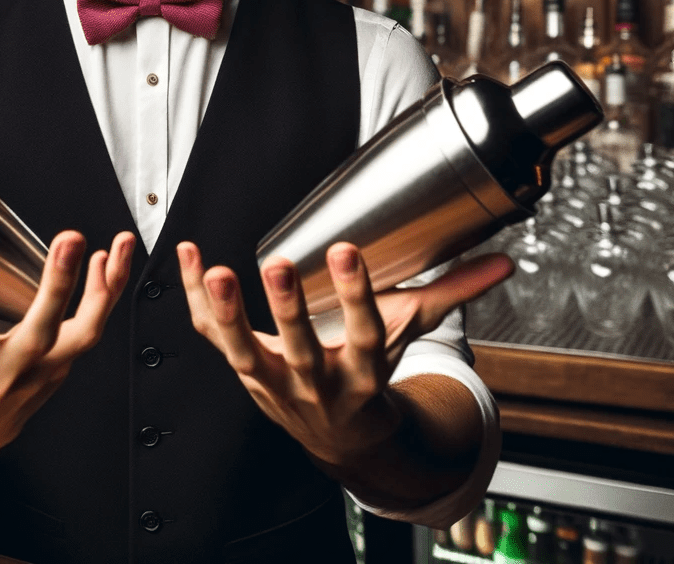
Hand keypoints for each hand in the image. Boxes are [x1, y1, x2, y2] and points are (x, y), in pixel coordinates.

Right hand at [0, 227, 135, 458]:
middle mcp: (2, 373)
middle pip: (35, 333)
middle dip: (54, 287)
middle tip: (68, 237)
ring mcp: (40, 372)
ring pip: (81, 336)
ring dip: (99, 291)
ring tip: (106, 244)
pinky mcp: (65, 363)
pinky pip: (95, 328)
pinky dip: (109, 292)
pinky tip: (115, 254)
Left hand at [177, 241, 511, 468]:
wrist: (338, 438)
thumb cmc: (372, 378)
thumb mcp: (410, 338)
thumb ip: (451, 294)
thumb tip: (502, 263)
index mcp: (361, 374)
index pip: (362, 335)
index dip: (356, 296)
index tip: (346, 250)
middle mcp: (314, 382)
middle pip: (297, 350)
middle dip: (286, 311)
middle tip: (276, 267)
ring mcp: (270, 380)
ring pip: (242, 351)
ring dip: (227, 312)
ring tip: (215, 270)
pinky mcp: (240, 368)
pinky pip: (209, 335)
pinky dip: (194, 299)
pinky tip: (187, 256)